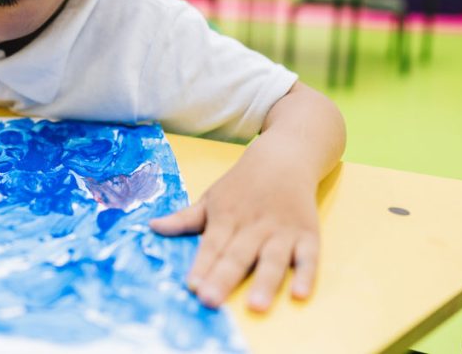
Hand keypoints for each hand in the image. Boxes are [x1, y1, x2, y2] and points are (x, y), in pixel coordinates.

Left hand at [149, 156, 319, 311]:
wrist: (284, 156)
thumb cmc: (242, 184)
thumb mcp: (211, 198)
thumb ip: (184, 218)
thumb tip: (151, 227)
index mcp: (226, 217)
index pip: (212, 245)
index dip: (202, 265)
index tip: (192, 286)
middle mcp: (253, 225)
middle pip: (237, 254)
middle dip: (224, 278)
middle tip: (211, 300)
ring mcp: (282, 230)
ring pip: (273, 259)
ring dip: (265, 282)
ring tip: (256, 306)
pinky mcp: (308, 234)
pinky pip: (309, 256)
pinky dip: (307, 274)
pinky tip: (300, 294)